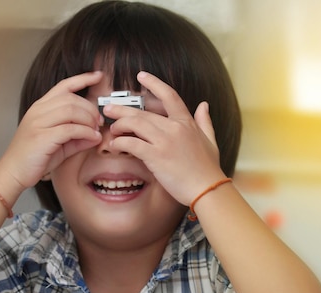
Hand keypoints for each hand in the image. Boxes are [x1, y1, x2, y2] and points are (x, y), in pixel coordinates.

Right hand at [0, 71, 103, 189]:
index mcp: (41, 107)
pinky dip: (85, 132)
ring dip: (89, 120)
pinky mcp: (41, 136)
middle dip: (91, 109)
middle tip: (99, 123)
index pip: (64, 86)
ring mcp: (38, 122)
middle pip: (72, 99)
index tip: (98, 76)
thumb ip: (78, 137)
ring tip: (96, 131)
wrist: (13, 173)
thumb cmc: (35, 159)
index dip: (83, 79)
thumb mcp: (61, 145)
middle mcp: (38, 111)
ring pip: (71, 110)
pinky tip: (92, 138)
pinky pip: (70, 128)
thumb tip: (97, 134)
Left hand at [105, 71, 226, 205]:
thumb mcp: (211, 141)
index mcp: (187, 123)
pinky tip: (115, 144)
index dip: (154, 83)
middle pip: (142, 112)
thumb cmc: (209, 169)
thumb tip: (204, 104)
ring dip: (119, 125)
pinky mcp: (156, 156)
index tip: (141, 76)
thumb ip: (205, 121)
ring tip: (111, 128)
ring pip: (134, 124)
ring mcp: (164, 142)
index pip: (169, 96)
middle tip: (109, 109)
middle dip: (122, 110)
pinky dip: (120, 142)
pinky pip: (132, 143)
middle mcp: (174, 128)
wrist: (207, 189)